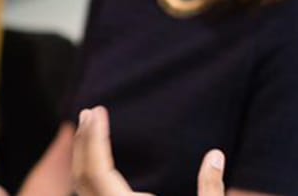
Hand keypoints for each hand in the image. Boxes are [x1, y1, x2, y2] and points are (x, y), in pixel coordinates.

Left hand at [72, 106, 225, 195]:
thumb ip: (211, 191)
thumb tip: (215, 155)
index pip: (96, 172)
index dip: (94, 139)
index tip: (98, 111)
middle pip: (82, 180)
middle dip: (85, 144)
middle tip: (90, 113)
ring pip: (82, 194)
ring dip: (85, 163)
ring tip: (92, 134)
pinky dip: (91, 182)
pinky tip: (101, 170)